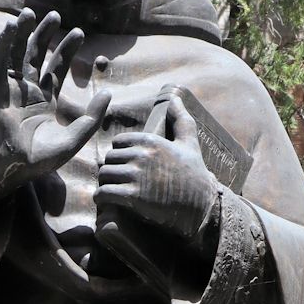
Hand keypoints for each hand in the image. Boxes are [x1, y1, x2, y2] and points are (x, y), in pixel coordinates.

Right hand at [0, 7, 110, 198]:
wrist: (20, 169)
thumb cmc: (44, 159)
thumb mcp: (76, 138)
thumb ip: (92, 117)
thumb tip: (107, 94)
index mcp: (45, 101)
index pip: (55, 68)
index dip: (66, 50)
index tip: (79, 33)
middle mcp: (27, 93)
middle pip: (34, 56)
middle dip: (44, 35)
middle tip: (55, 15)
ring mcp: (12, 91)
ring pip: (15, 56)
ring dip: (21, 34)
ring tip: (30, 13)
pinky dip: (2, 46)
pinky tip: (9, 28)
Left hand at [94, 91, 218, 242]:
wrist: (202, 205)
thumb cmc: (195, 173)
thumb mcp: (189, 142)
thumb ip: (180, 118)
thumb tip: (175, 98)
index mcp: (150, 141)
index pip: (118, 143)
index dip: (120, 155)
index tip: (125, 166)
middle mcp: (142, 155)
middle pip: (109, 159)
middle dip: (112, 169)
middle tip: (117, 181)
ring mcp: (137, 175)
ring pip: (104, 174)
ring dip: (105, 184)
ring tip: (112, 191)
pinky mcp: (133, 197)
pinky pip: (104, 193)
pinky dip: (101, 198)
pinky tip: (106, 201)